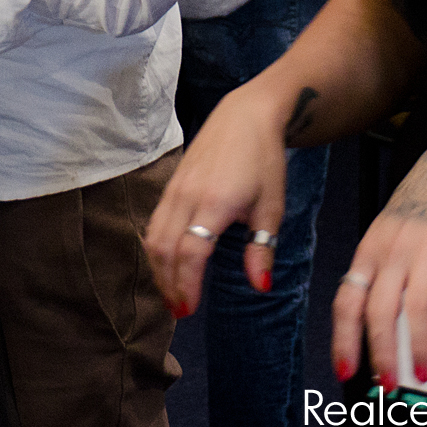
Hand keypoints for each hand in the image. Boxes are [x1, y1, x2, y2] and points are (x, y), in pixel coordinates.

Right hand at [144, 85, 287, 316]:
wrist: (246, 116)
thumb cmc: (264, 160)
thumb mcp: (271, 206)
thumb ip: (261, 248)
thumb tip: (259, 286)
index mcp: (215, 202)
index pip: (190, 252)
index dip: (186, 284)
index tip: (190, 310)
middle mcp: (188, 195)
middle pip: (164, 247)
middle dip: (168, 283)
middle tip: (179, 310)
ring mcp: (176, 187)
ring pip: (154, 235)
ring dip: (159, 268)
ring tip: (172, 292)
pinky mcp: (172, 183)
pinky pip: (155, 221)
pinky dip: (157, 247)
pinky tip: (169, 261)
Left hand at [331, 131, 426, 388]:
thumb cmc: (416, 210)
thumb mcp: (384, 236)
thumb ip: (379, 275)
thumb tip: (374, 326)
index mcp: (369, 253)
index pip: (347, 301)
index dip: (344, 338)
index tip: (344, 370)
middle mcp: (392, 256)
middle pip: (379, 312)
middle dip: (381, 354)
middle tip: (388, 384)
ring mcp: (425, 255)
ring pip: (416, 310)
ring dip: (418, 348)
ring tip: (423, 372)